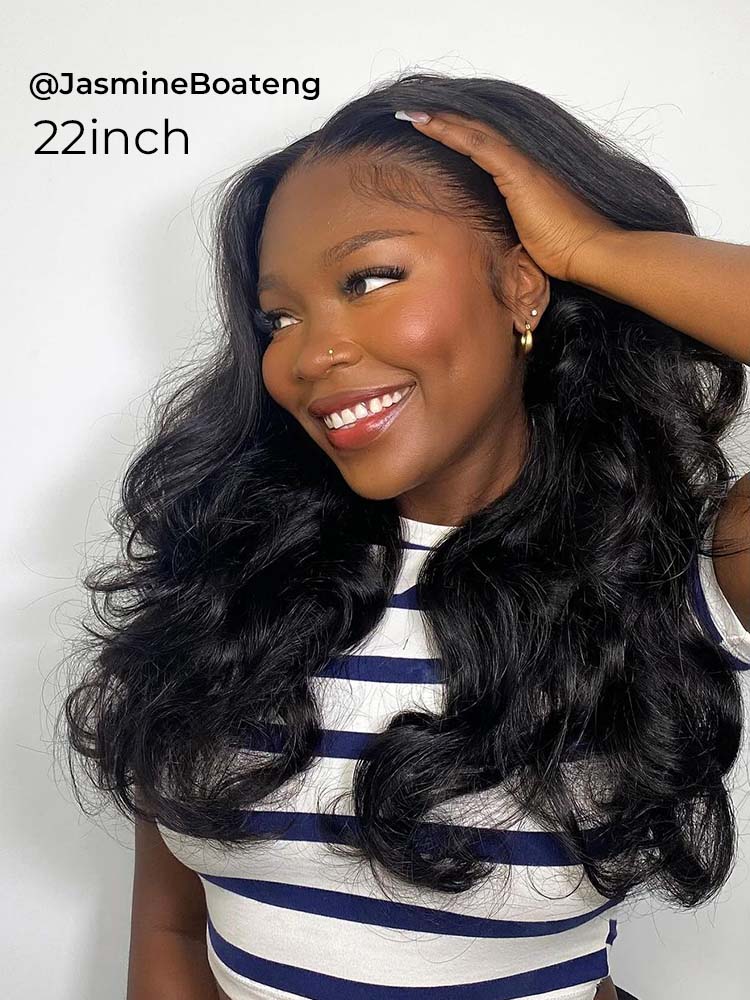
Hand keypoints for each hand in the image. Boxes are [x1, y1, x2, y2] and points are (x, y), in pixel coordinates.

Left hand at [398, 111, 622, 283]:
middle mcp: (525, 159)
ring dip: (440, 119)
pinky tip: (425, 123)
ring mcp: (522, 162)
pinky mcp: (517, 170)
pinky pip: (475, 143)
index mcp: (527, 173)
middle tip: (415, 111)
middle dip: (446, 120)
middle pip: (479, 130)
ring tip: (411, 111)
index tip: (432, 131)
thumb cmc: (565, 249)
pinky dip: (448, 131)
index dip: (459, 135)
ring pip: (473, 130)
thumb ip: (509, 226)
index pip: (486, 145)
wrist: (589, 251)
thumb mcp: (528, 235)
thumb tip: (492, 237)